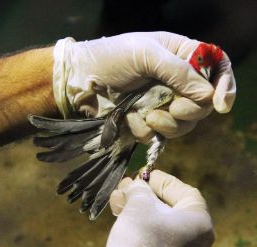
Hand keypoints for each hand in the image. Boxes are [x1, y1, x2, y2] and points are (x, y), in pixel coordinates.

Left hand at [53, 32, 235, 142]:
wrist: (80, 81)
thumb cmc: (110, 58)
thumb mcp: (145, 54)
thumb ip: (178, 72)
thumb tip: (207, 95)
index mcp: (180, 57)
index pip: (216, 69)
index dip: (224, 86)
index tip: (220, 104)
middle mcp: (175, 81)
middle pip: (201, 104)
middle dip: (188, 111)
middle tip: (171, 109)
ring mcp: (161, 102)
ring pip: (183, 124)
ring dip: (166, 124)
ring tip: (146, 115)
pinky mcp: (146, 120)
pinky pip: (157, 134)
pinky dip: (144, 129)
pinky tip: (129, 118)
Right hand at [95, 170, 213, 246]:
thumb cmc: (141, 240)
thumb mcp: (139, 204)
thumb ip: (139, 189)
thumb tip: (136, 186)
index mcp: (199, 223)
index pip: (185, 192)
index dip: (163, 181)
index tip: (144, 176)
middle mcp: (196, 241)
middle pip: (170, 208)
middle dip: (144, 195)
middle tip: (126, 188)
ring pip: (159, 224)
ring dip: (138, 209)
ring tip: (118, 201)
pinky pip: (154, 239)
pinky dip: (139, 226)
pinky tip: (120, 216)